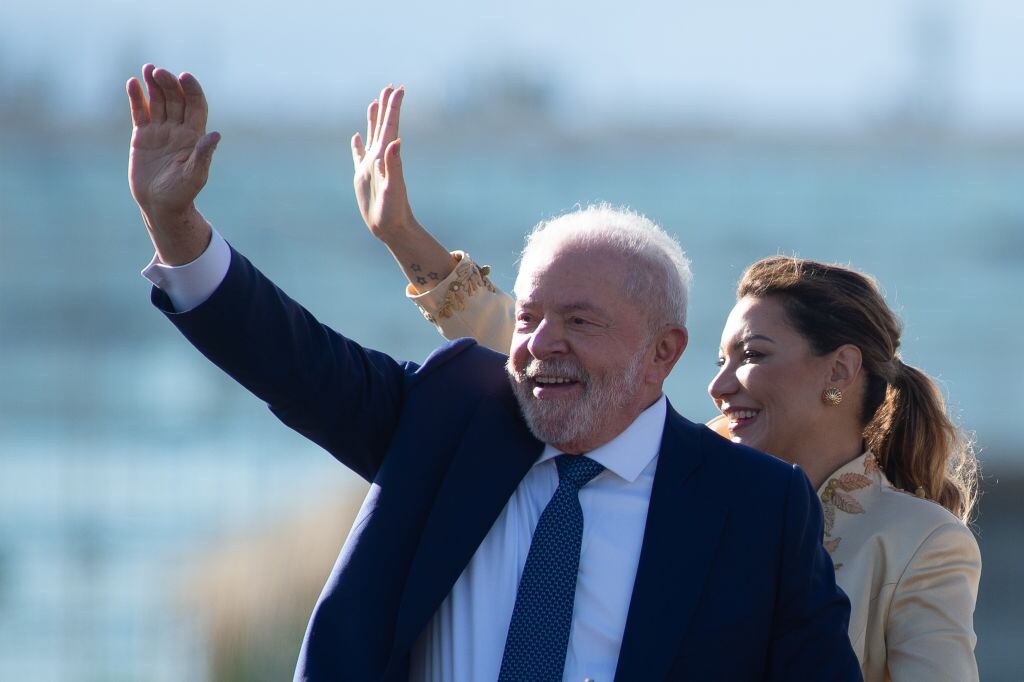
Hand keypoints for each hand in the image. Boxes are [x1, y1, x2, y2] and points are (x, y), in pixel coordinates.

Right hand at [127, 64, 218, 263]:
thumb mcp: (195, 175)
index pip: (196, 106)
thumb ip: (203, 154)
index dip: (192, 90)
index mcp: (194, 136)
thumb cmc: (182, 194)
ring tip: (148, 69)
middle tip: (159, 72)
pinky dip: (136, 98)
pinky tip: (132, 83)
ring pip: (158, 101)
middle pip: (176, 99)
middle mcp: (178, 130)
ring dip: (153, 85)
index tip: (184, 77)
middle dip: (169, 84)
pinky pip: (140, 112)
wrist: (160, 205)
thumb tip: (216, 135)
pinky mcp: (142, 136)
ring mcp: (160, 131)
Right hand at [351, 86, 417, 240]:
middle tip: (390, 87)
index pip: (390, 126)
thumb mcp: (393, 188)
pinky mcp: (363, 176)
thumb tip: (395, 142)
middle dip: (386, 107)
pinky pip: (359, 155)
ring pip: (372, 136)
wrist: (390, 228)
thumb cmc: (393, 211)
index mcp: (386, 157)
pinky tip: (357, 136)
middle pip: (383, 126)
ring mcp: (371, 166)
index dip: (394, 107)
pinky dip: (357, 144)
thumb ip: (394, 165)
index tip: (399, 88)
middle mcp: (380, 158)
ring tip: (374, 102)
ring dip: (373, 119)